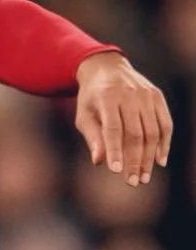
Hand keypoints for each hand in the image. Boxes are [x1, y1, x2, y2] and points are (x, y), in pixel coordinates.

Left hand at [75, 51, 172, 185]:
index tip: (116, 171)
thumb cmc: (92, 97)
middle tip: (132, 181)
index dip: (115, 150)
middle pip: (135, 134)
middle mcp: (128, 94)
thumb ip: (92, 136)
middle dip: (134, 160)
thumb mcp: (84, 113)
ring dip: (149, 157)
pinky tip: (159, 161)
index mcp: (107, 96)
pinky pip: (165, 124)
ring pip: (152, 132)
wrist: (106, 67)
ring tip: (143, 177)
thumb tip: (99, 161)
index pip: (113, 128)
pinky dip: (164, 144)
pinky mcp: (157, 96)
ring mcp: (145, 94)